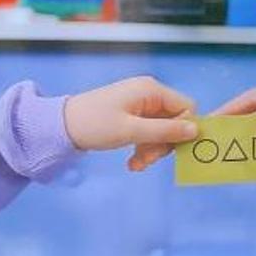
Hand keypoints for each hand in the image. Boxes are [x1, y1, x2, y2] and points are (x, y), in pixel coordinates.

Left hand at [62, 75, 200, 171]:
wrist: (58, 127)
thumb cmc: (94, 124)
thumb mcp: (131, 130)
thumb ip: (165, 131)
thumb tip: (196, 131)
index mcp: (151, 90)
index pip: (186, 108)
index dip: (184, 129)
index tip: (171, 149)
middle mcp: (148, 94)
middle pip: (174, 120)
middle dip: (164, 143)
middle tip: (148, 160)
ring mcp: (139, 104)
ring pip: (161, 129)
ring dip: (152, 149)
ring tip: (136, 164)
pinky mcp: (131, 115)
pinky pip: (148, 131)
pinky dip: (143, 146)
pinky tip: (133, 161)